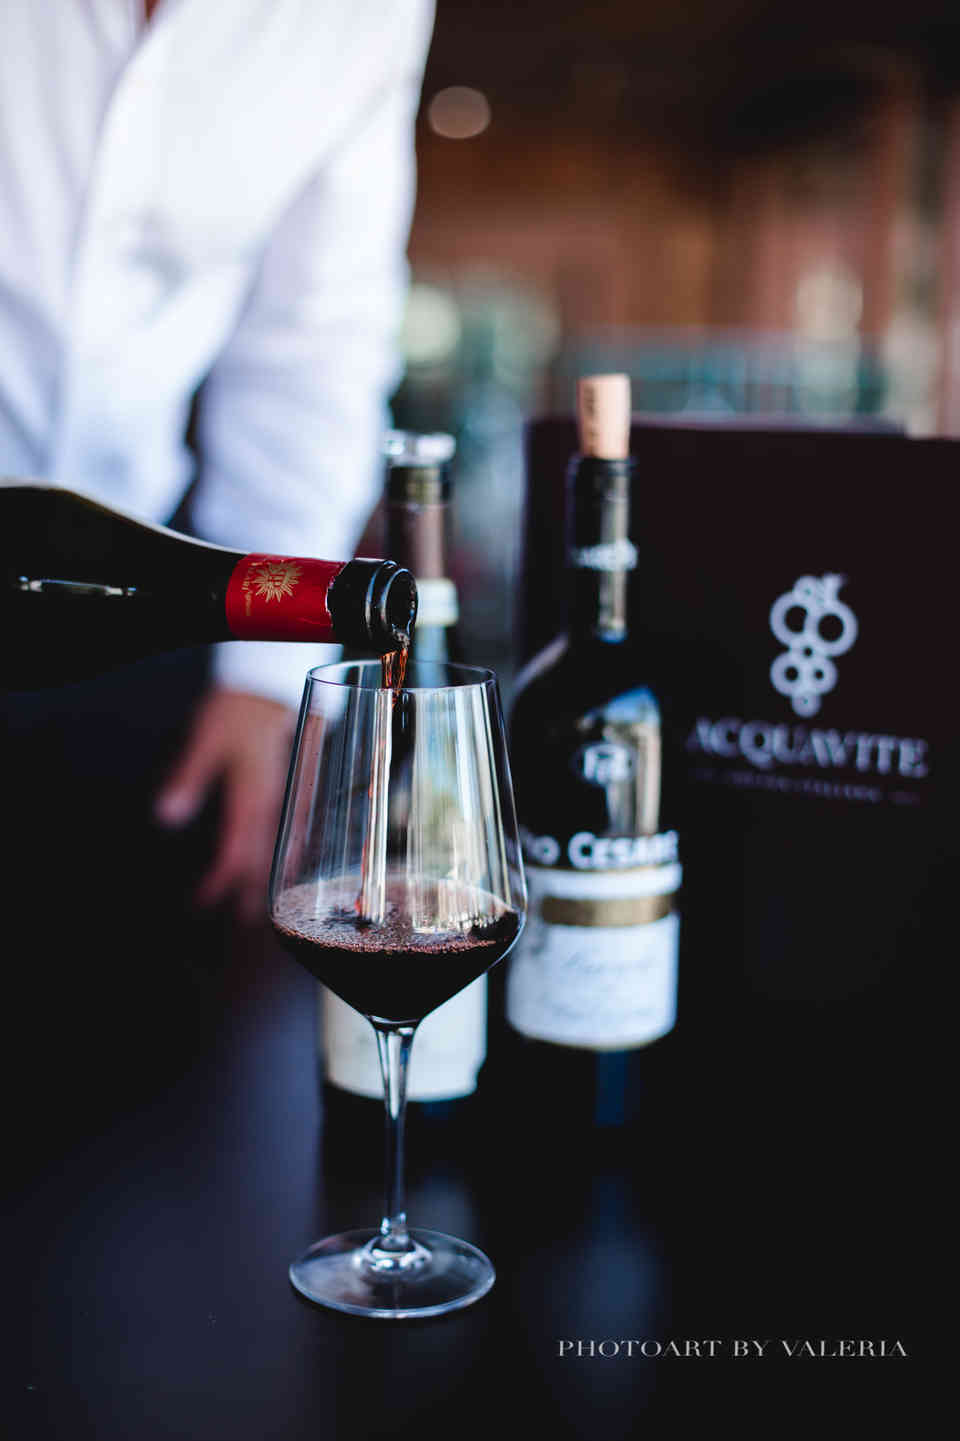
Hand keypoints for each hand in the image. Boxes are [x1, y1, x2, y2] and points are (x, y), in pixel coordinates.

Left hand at [154, 688, 295, 921]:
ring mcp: (284, 799)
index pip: (236, 851)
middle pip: (261, 859)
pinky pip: (293, 835)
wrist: (269, 688)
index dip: (219, 880)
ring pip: (280, 850)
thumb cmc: (237, 712)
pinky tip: (287, 868)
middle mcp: (272, 804)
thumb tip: (168, 816)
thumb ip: (187, 778)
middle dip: (248, 892)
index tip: (204, 901)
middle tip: (241, 924)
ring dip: (269, 881)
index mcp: (251, 797)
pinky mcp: (290, 793)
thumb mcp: (204, 739)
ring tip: (264, 908)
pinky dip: (287, 857)